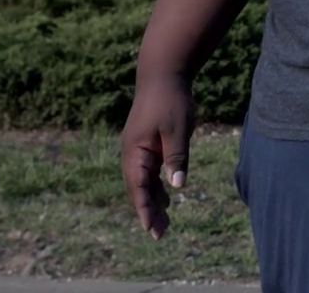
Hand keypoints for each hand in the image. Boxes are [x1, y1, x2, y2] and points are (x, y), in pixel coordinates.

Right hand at [120, 73, 196, 239]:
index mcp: (135, 151)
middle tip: (161, 234)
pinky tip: (166, 197)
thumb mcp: (177, 130)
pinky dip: (156, 185)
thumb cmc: (170, 101)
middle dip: (149, 211)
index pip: (138, 188)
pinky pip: (149, 171)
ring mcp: (138, 149)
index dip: (144, 210)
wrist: (163, 75)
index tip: (151, 229)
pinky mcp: (147, 144)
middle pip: (139, 189)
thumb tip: (177, 187)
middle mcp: (132, 153)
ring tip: (164, 222)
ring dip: (153, 200)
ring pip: (143, 181)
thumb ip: (176, 158)